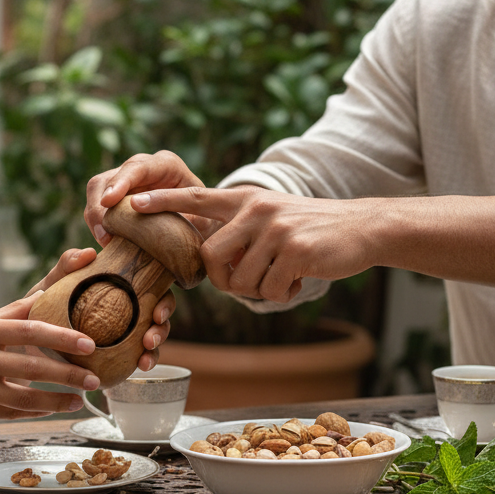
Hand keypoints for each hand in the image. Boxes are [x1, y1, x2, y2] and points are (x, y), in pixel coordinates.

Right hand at [0, 294, 103, 425]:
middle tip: (95, 377)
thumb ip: (7, 315)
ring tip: (81, 399)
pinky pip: (10, 413)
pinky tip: (52, 409)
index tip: (89, 343)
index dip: (62, 336)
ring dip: (57, 399)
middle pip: (33, 364)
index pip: (29, 328)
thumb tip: (44, 296)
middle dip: (69, 372)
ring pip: (24, 395)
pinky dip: (34, 412)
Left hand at [26, 246, 174, 371]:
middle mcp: (128, 307)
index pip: (152, 287)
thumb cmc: (40, 306)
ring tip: (145, 357)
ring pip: (153, 336)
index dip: (163, 299)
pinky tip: (139, 367)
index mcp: (119, 285)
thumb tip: (88, 253)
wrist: (24, 340)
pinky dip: (144, 361)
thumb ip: (66, 266)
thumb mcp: (51, 284)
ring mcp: (125, 331)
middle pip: (159, 313)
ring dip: (156, 347)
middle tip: (150, 337)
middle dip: (162, 327)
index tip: (157, 311)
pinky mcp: (119, 353)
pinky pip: (138, 356)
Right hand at [84, 151, 211, 246]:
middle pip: (107, 178)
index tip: (109, 202)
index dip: (120, 183)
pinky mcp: (117, 196)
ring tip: (105, 241)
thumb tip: (148, 216)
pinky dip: (98, 224)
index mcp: (166, 165)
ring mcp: (126, 181)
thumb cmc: (205, 213)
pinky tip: (107, 241)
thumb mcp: (201, 212)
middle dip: (99, 205)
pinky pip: (97, 206)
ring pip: (96, 191)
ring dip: (96, 217)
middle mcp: (141, 168)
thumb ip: (181, 211)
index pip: (137, 167)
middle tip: (104, 234)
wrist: (204, 218)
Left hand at [128, 186, 375, 302]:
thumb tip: (210, 261)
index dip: (163, 202)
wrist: (362, 228)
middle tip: (245, 283)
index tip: (132, 203)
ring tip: (281, 278)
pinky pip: (269, 290)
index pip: (196, 197)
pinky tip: (297, 281)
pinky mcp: (295, 250)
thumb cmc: (312, 230)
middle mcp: (256, 209)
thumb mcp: (272, 216)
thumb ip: (240, 230)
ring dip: (258, 291)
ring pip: (240, 280)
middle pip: (211, 257)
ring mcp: (276, 228)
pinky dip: (281, 295)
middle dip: (223, 281)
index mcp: (245, 200)